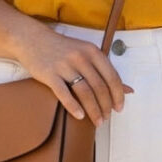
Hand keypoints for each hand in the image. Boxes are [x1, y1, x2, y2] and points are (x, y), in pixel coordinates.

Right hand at [13, 24, 131, 125]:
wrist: (32, 40)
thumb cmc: (63, 49)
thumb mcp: (86, 54)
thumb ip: (106, 71)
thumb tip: (129, 90)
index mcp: (92, 51)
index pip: (112, 77)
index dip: (118, 95)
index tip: (119, 108)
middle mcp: (80, 57)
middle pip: (99, 87)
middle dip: (105, 106)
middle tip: (106, 118)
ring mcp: (64, 65)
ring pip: (84, 92)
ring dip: (93, 110)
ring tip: (97, 121)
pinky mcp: (49, 74)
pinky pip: (64, 93)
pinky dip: (73, 106)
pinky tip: (79, 116)